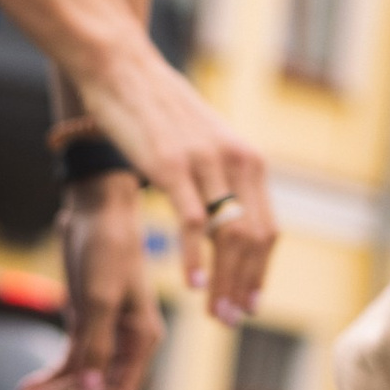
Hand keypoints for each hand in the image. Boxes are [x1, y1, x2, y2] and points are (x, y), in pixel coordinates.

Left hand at [16, 173, 160, 389]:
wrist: (96, 208)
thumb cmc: (107, 247)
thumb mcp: (99, 297)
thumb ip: (96, 346)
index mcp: (143, 338)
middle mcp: (128, 341)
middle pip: (95, 388)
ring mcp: (106, 332)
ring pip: (80, 377)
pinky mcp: (86, 321)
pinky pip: (70, 359)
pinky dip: (50, 375)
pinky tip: (29, 386)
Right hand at [72, 30, 274, 324]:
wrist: (122, 69)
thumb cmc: (158, 109)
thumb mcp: (204, 142)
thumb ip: (221, 177)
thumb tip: (227, 215)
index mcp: (248, 160)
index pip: (267, 229)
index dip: (261, 272)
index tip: (250, 304)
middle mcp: (236, 161)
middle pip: (252, 239)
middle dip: (244, 286)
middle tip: (231, 320)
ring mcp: (206, 163)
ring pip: (228, 236)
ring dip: (225, 282)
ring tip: (215, 313)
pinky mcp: (172, 165)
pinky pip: (193, 221)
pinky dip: (195, 258)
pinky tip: (193, 285)